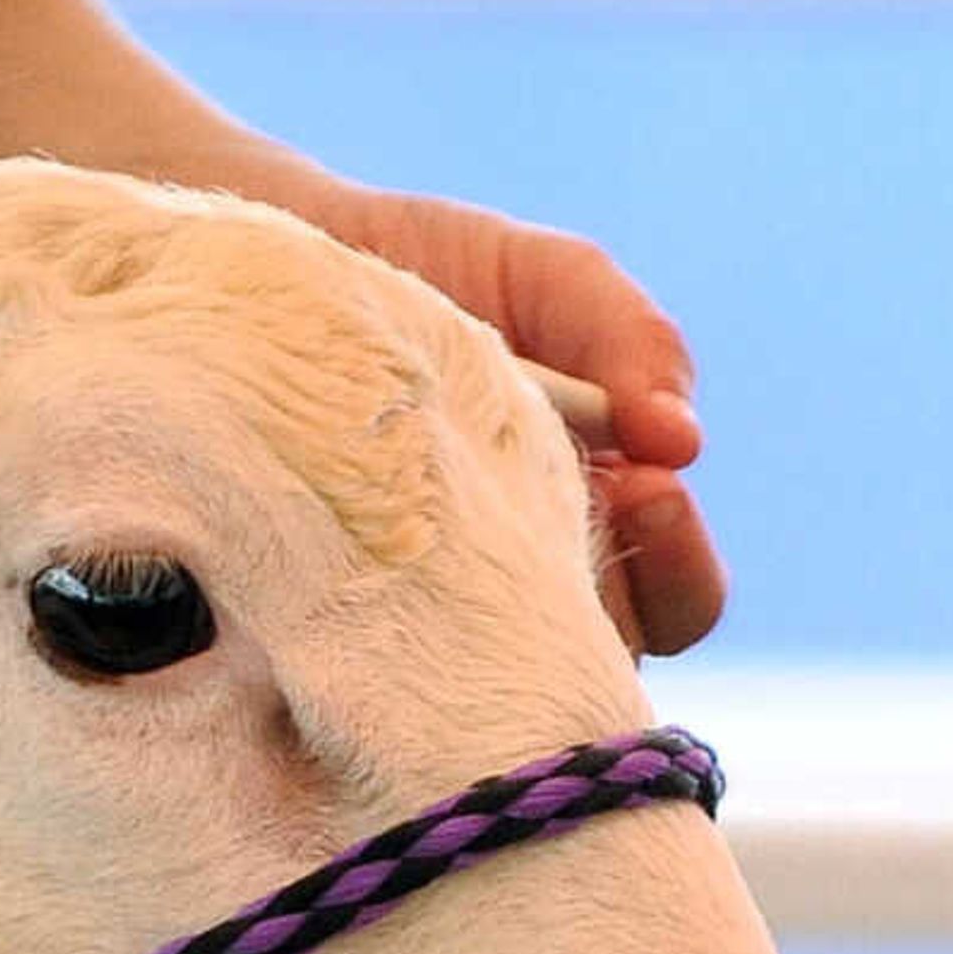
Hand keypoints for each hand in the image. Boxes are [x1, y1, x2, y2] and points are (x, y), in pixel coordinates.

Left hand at [289, 180, 726, 655]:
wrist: (270, 276)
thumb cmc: (419, 277)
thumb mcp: (541, 283)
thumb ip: (628, 339)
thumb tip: (682, 441)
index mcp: (588, 526)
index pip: (672, 601)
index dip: (681, 567)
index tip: (653, 484)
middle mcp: (515, 588)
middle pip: (605, 664)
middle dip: (635, 590)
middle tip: (621, 500)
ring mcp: (426, 617)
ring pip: (499, 677)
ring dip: (527, 618)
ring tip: (500, 524)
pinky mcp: (330, 626)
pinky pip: (373, 667)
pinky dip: (397, 629)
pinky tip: (388, 566)